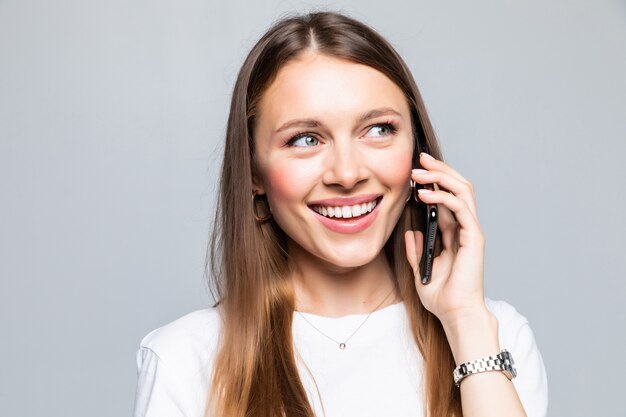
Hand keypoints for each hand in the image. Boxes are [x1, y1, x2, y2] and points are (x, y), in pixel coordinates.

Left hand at [404, 152, 487, 326]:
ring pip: (462, 191)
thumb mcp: (419, 269)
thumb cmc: (441, 296)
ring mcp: (471, 231)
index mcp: (453, 233)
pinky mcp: (474, 237)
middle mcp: (464, 228)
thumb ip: (415, 249)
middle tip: (420, 158)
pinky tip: (425, 194)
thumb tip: (410, 231)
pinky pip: (460, 208)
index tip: (414, 170)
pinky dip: (443, 197)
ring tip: (419, 171)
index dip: (433, 181)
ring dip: (440, 177)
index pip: (446, 197)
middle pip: (457, 187)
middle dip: (439, 170)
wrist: (454, 314)